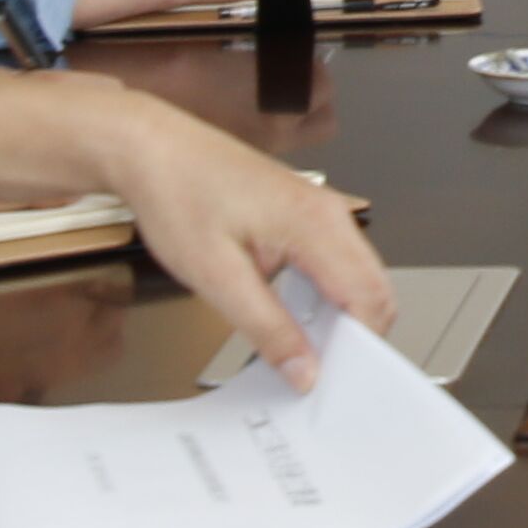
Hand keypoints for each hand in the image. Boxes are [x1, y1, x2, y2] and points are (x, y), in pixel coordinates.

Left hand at [91, 101, 395, 387]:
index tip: (332, 378)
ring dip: (339, 317)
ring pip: (358, 278)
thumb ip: (266, 328)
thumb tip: (303, 369)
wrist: (152, 150)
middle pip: (375, 290)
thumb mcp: (216, 278)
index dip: (360, 347)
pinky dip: (324, 297)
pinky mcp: (305, 215)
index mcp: (316, 224)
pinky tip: (288, 314)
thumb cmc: (177, 195)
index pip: (370, 298)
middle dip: (354, 336)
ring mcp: (320, 211)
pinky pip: (335, 265)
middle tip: (312, 368)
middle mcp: (328, 213)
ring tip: (295, 343)